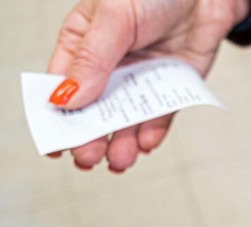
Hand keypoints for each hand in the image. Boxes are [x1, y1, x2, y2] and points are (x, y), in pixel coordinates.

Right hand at [47, 0, 250, 171]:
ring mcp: (141, 79)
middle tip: (88, 158)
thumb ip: (93, 58)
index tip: (53, 145)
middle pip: (94, 111)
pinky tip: (146, 144)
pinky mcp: (172, 87)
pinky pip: (160, 116)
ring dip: (121, 143)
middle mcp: (111, 66)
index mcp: (83, 44)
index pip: (62, 86)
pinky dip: (153, 132)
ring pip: (127, 119)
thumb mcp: (114, 17)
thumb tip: (67, 98)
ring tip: (120, 160)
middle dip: (90, 137)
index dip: (56, 117)